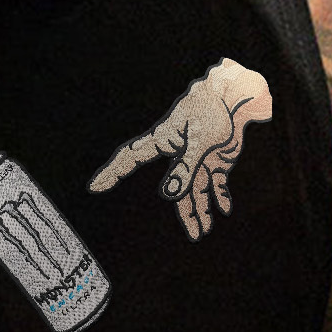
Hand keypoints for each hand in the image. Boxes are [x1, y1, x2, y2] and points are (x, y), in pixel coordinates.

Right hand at [87, 57, 271, 239]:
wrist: (236, 96)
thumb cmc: (213, 110)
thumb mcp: (200, 140)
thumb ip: (185, 168)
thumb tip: (168, 194)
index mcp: (164, 141)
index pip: (132, 157)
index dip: (113, 171)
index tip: (95, 186)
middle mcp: (179, 154)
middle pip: (178, 189)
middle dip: (186, 213)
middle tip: (194, 236)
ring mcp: (198, 158)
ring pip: (198, 190)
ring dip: (203, 209)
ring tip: (205, 230)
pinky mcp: (215, 159)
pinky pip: (215, 182)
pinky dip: (219, 195)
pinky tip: (223, 209)